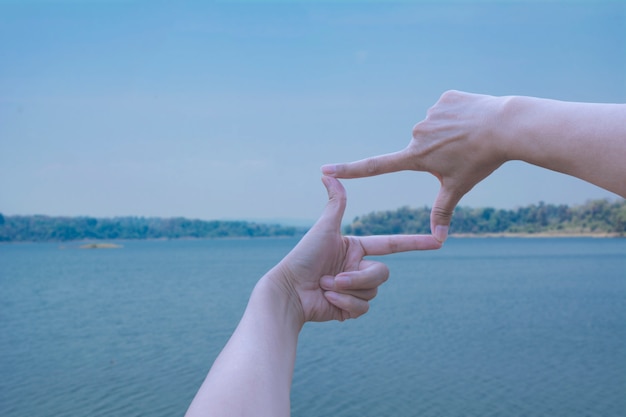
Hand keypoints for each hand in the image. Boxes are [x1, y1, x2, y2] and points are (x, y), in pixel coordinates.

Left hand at [267, 176, 441, 324]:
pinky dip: (344, 305)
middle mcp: (359, 268)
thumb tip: (328, 173)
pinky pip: (362, 308)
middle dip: (359, 277)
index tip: (438, 239)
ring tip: (324, 286)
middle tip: (333, 278)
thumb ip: (335, 203)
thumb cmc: (303, 257)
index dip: (415, 243)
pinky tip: (327, 301)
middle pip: (382, 273)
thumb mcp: (324, 228)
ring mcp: (355, 289)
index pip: (392, 244)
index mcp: (357, 248)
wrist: (288, 291)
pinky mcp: (350, 309)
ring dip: (347, 290)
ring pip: (372, 292)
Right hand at [321, 90, 508, 242]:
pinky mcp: (445, 98)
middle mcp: (417, 134)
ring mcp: (430, 114)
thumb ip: (443, 211)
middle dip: (439, 151)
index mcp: (416, 157)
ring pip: (437, 127)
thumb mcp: (458, 188)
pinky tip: (473, 120)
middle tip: (463, 152)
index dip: (349, 170)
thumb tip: (438, 240)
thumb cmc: (480, 161)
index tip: (326, 169)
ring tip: (471, 136)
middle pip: (424, 147)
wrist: (504, 127)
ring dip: (450, 133)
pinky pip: (448, 110)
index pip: (375, 166)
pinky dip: (459, 116)